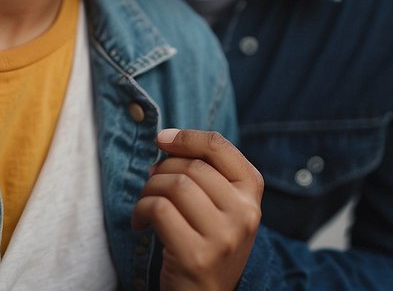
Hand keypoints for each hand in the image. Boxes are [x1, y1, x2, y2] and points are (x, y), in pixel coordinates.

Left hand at [132, 128, 263, 290]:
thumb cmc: (209, 245)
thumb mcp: (224, 208)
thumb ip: (208, 176)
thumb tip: (166, 143)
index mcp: (252, 193)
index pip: (219, 146)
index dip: (186, 137)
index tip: (162, 139)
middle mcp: (244, 213)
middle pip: (192, 166)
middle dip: (162, 169)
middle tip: (151, 183)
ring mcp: (223, 236)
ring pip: (175, 185)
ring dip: (149, 190)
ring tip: (146, 204)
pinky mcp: (196, 255)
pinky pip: (159, 209)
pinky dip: (140, 211)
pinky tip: (140, 223)